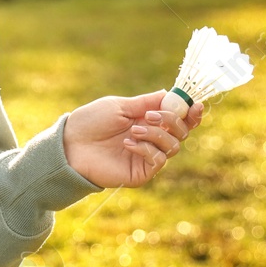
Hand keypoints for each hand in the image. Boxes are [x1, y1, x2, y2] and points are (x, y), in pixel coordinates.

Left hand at [62, 90, 204, 188]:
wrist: (70, 145)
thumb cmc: (90, 122)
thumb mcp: (120, 106)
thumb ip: (147, 102)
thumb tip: (170, 94)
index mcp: (148, 120)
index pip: (179, 118)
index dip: (191, 113)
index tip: (195, 105)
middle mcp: (152, 138)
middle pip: (182, 132)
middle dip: (171, 121)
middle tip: (149, 116)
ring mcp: (147, 156)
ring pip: (173, 146)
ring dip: (156, 134)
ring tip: (132, 131)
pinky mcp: (141, 172)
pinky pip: (158, 160)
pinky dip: (146, 149)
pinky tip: (127, 144)